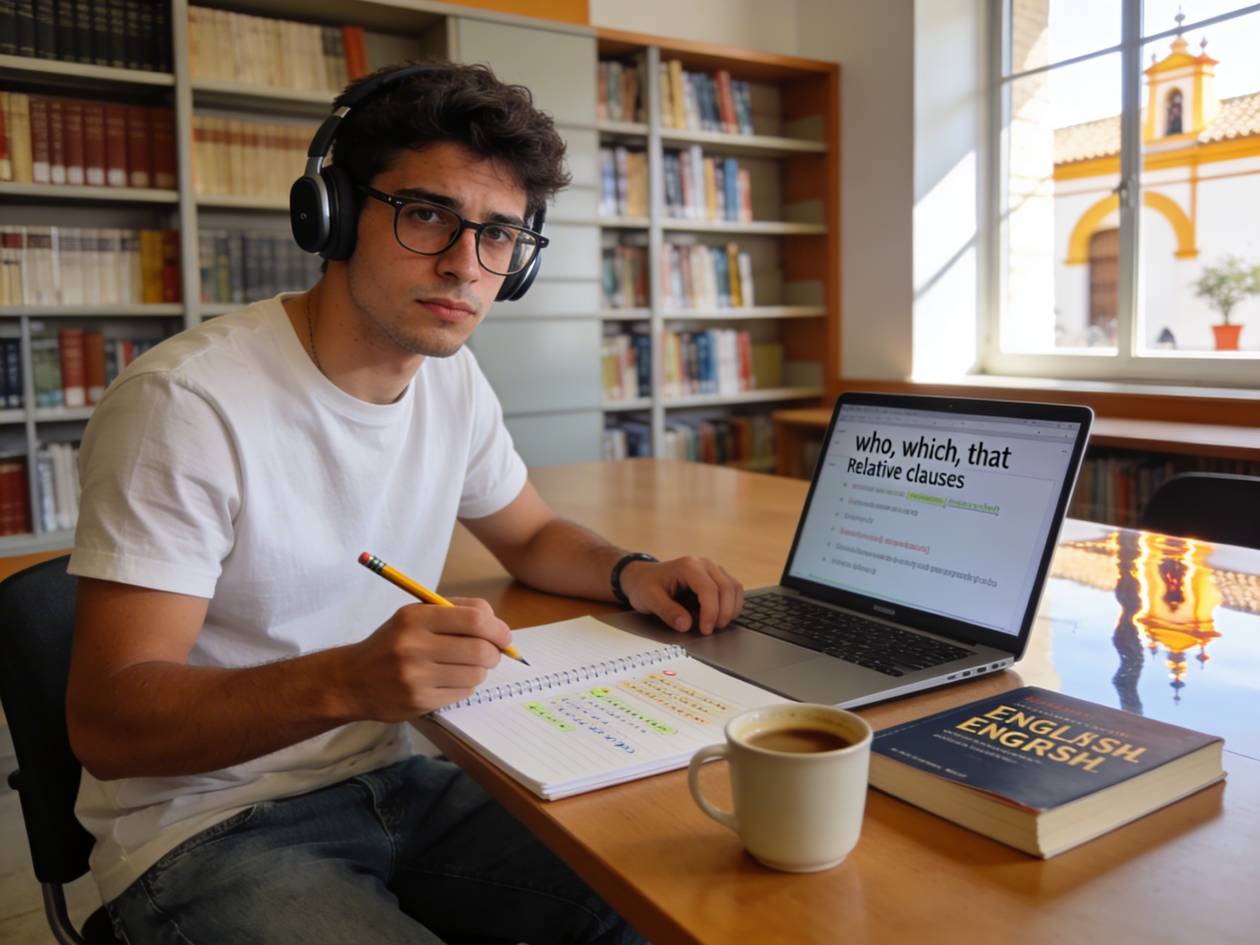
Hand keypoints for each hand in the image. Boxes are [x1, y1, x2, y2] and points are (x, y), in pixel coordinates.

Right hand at [339, 598, 511, 719]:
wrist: (351, 680)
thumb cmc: (391, 643)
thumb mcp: (414, 616)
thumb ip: (455, 613)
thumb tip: (497, 624)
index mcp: (416, 617)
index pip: (476, 619)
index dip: (498, 628)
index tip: (503, 635)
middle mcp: (414, 646)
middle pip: (481, 649)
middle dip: (495, 652)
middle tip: (491, 654)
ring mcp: (416, 676)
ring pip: (475, 674)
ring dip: (479, 670)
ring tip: (464, 666)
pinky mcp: (419, 701)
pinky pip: (462, 693)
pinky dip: (464, 686)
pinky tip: (448, 681)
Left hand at [618, 556, 744, 634]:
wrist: (643, 577)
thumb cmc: (645, 586)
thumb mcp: (649, 600)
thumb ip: (667, 612)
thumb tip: (686, 625)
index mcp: (688, 566)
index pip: (709, 589)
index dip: (711, 612)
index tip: (705, 630)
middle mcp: (704, 563)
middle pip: (727, 588)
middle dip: (723, 613)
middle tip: (711, 631)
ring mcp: (713, 568)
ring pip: (734, 588)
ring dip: (730, 609)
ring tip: (716, 625)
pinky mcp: (717, 576)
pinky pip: (734, 589)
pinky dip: (732, 605)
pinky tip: (720, 617)